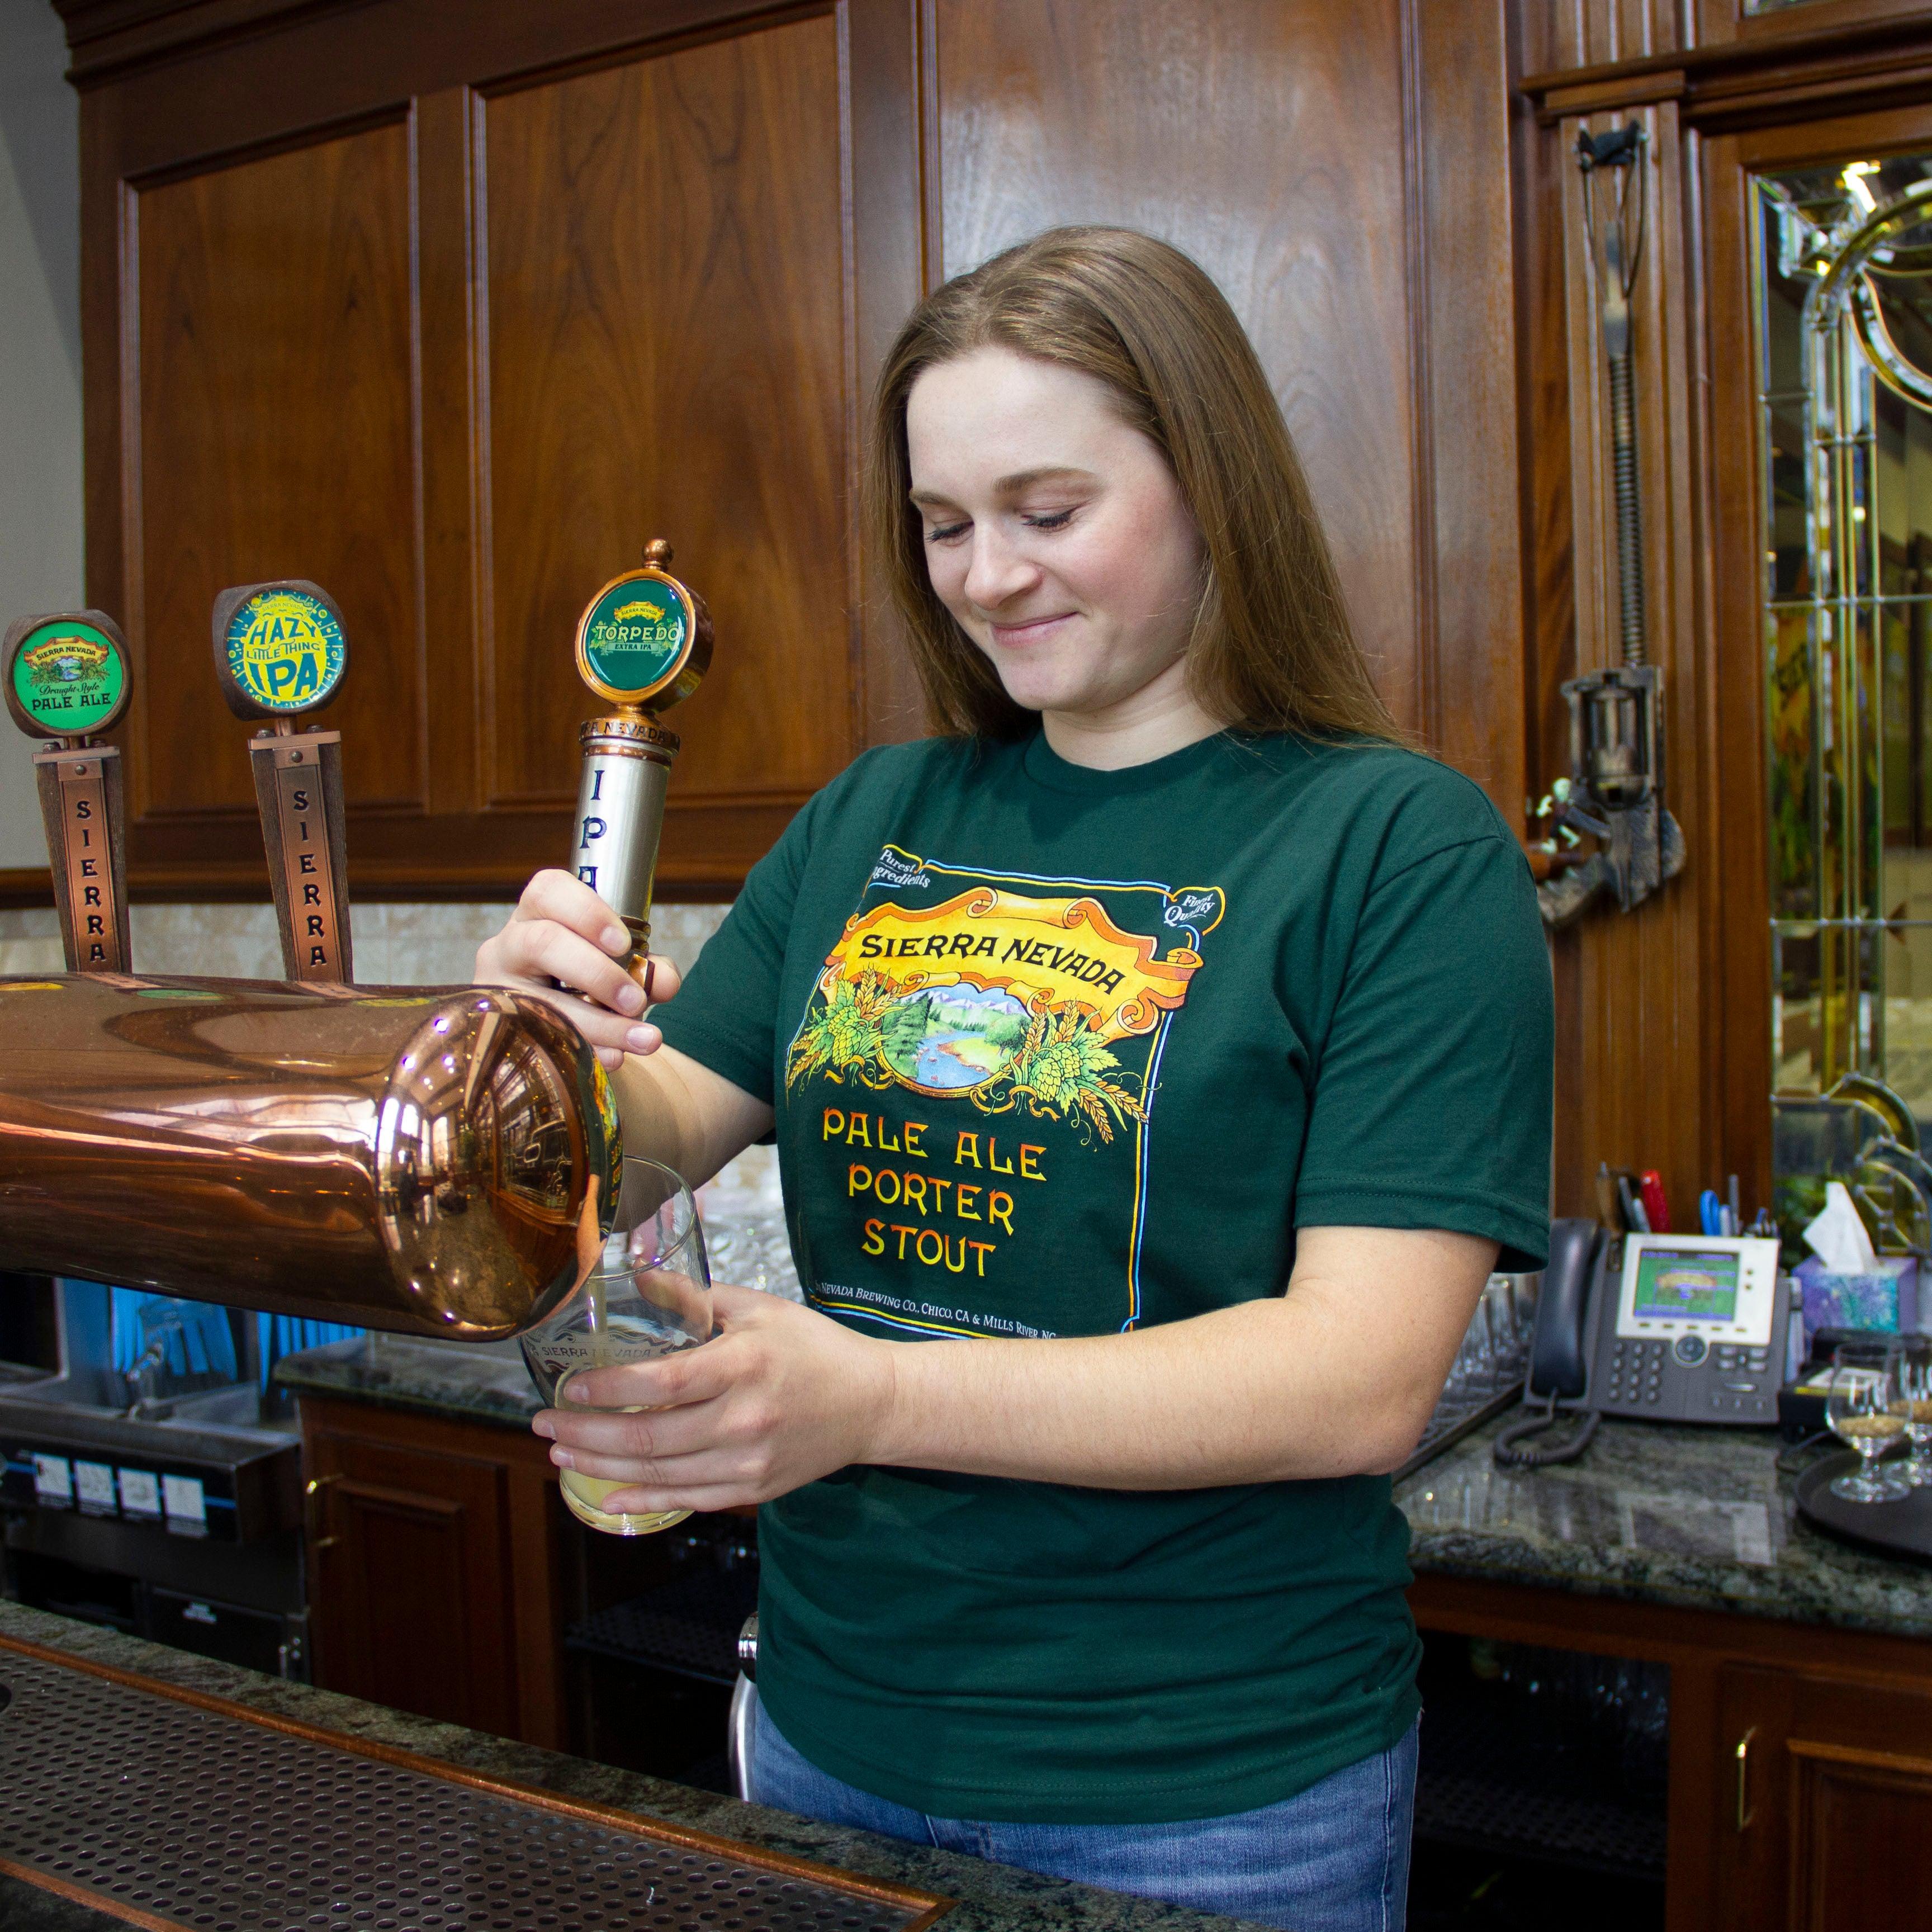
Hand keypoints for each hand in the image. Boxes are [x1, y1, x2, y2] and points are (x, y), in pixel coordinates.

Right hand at [475, 869, 683, 1070]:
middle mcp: (509, 944)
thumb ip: (649, 969)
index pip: (549, 891)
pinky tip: (615, 1058)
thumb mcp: (621, 967)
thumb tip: (665, 982)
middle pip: (543, 942)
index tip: (622, 943)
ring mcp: (498, 988)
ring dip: (599, 1023)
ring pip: (539, 999)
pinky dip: (587, 1051)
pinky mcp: (501, 1030)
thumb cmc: (589, 981)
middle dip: (597, 974)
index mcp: (539, 913)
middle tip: (636, 1001)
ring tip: (644, 1038)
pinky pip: (540, 1041)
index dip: (587, 913)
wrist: (555, 1026)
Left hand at [531, 1286, 899, 1513]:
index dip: (607, 1390)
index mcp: (743, 1365)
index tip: (568, 1389)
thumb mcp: (758, 1307)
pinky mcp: (753, 1489)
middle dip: (583, 1434)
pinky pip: (686, 1500)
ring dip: (600, 1467)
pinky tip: (606, 1496)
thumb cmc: (813, 1347)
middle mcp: (743, 1419)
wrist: (871, 1402)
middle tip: (542, 1426)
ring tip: (561, 1455)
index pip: (660, 1383)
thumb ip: (695, 1295)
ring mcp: (748, 1461)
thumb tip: (637, 1274)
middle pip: (647, 1436)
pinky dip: (642, 1500)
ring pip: (659, 1472)